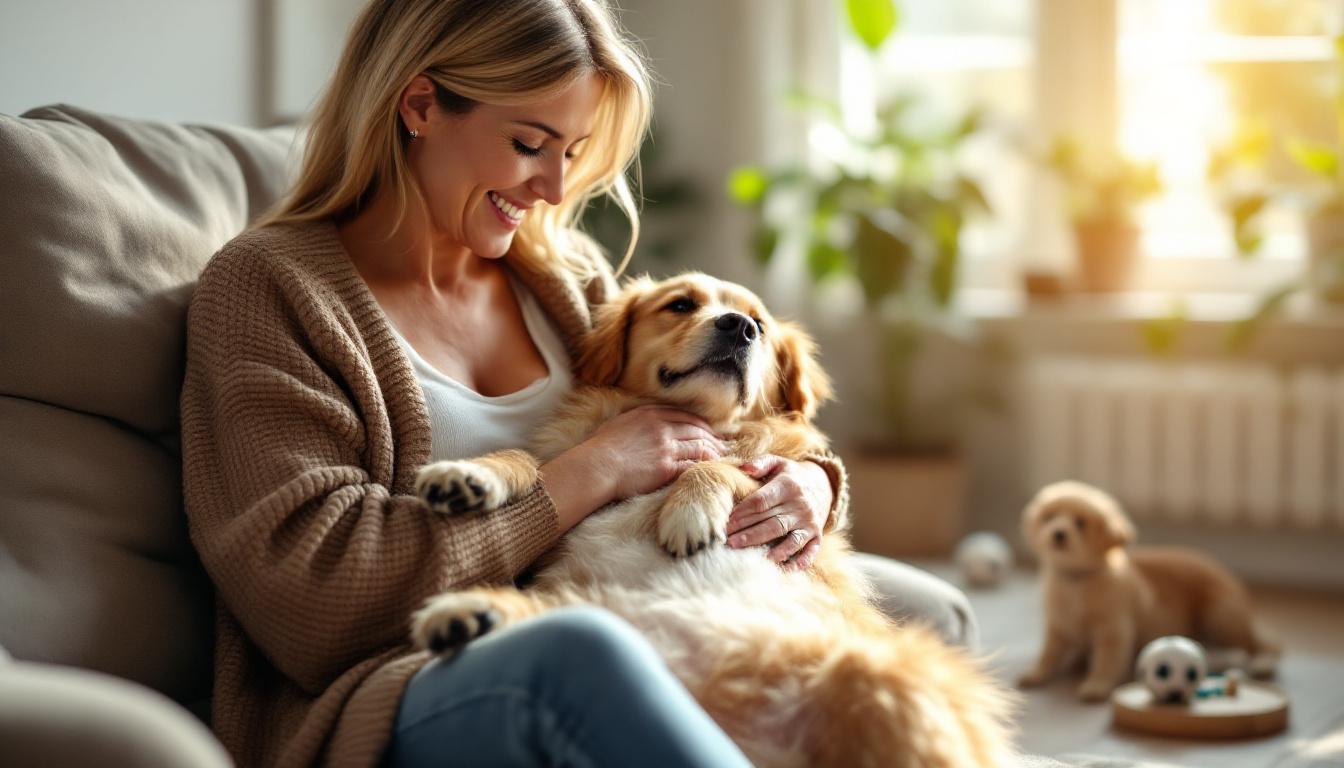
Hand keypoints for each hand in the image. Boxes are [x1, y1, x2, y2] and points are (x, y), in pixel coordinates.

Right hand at [581, 405, 726, 503]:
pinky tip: (711, 468)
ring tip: (722, 456)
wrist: (596, 466)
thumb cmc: (600, 447)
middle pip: (697, 430)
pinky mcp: (666, 468)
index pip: (685, 416)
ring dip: (714, 452)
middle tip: (725, 443)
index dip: (702, 424)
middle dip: (714, 437)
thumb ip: (637, 419)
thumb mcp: (620, 422)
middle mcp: (661, 428)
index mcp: (650, 413)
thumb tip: (643, 421)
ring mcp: (665, 448)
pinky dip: (704, 465)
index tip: (710, 430)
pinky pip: (692, 464)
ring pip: (699, 446)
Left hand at [725, 455, 832, 569]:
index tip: (726, 523)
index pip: (761, 502)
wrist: (823, 485)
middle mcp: (800, 506)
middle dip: (748, 534)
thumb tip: (745, 467)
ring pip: (788, 540)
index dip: (742, 513)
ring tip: (750, 558)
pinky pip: (809, 552)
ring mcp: (809, 523)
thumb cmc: (790, 475)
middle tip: (728, 543)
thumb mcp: (778, 462)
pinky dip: (797, 563)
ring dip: (770, 551)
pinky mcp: (816, 536)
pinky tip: (781, 570)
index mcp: (788, 486)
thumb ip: (761, 462)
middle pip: (771, 523)